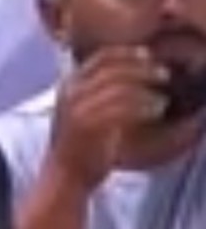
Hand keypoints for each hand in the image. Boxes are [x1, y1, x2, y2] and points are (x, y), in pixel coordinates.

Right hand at [49, 46, 168, 192]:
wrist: (64, 175)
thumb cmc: (79, 145)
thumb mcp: (82, 110)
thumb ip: (99, 91)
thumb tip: (134, 73)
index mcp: (68, 85)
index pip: (100, 58)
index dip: (127, 53)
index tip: (148, 55)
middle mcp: (70, 93)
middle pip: (113, 69)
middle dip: (143, 69)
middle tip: (164, 75)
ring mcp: (77, 108)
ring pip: (120, 87)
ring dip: (146, 91)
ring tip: (161, 100)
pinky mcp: (88, 125)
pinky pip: (123, 108)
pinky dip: (143, 107)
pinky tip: (154, 112)